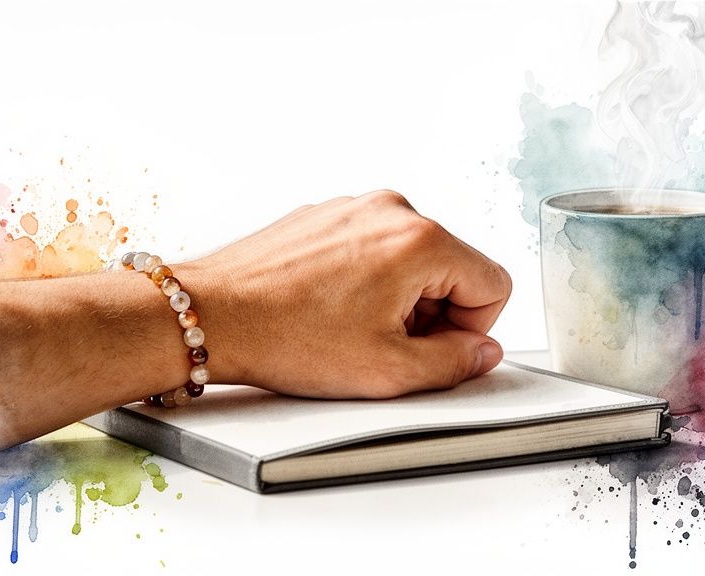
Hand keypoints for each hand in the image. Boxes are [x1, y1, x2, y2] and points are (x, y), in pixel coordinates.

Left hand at [181, 190, 511, 398]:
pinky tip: (327, 312)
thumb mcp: (387, 371)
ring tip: (349, 330)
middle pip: (452, 269)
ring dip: (396, 300)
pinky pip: (370, 250)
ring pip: (410, 261)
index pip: (493, 283)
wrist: (210, 315)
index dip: (473, 330)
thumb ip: (454, 364)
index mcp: (419, 240)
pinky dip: (363, 283)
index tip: (435, 351)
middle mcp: (390, 210)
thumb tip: (481, 353)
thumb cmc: (286, 338)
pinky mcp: (323, 216)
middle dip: (431, 314)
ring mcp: (353, 208)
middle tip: (385, 346)